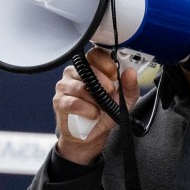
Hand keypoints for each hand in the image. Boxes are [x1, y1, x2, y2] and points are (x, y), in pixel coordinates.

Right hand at [53, 46, 139, 163]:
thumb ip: (129, 86)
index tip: (115, 74)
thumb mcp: (124, 100)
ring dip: (95, 100)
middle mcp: (75, 74)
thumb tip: (131, 72)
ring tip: (101, 108)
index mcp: (90, 68)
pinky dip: (86, 110)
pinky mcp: (59, 101)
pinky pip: (73, 102)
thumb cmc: (105, 113)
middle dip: (103, 81)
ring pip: (80, 87)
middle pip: (87, 69)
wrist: (92, 134)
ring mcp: (64, 86)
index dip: (105, 62)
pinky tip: (93, 114)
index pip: (95, 54)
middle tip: (111, 92)